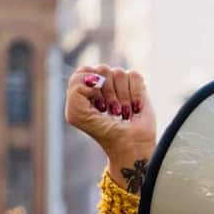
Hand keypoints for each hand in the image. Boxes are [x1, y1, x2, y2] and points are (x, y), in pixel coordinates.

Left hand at [64, 65, 156, 191]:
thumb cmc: (103, 131)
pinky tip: (134, 108)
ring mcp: (121, 83)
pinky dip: (135, 95)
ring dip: (122, 98)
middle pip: (102, 69)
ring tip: (122, 112)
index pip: (84, 71)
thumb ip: (75, 91)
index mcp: (85, 87)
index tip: (96, 106)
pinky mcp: (138, 85)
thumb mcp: (77, 115)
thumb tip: (94, 79)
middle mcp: (103, 82)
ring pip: (119, 73)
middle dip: (108, 94)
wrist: (129, 144)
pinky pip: (134, 76)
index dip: (90, 85)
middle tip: (110, 111)